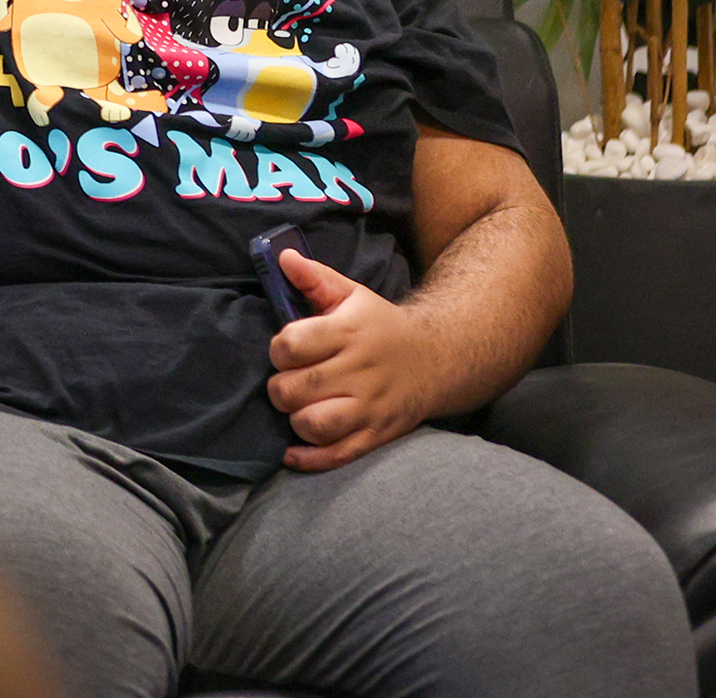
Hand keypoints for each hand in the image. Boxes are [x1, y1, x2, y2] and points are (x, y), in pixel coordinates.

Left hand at [265, 248, 443, 471]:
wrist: (436, 359)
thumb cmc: (380, 325)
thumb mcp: (352, 294)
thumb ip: (315, 278)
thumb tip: (283, 257)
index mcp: (348, 334)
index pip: (292, 346)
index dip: (279, 349)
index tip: (287, 350)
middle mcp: (359, 372)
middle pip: (295, 389)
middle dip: (280, 387)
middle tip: (288, 380)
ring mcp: (369, 408)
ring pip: (314, 425)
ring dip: (294, 419)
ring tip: (298, 407)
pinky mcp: (376, 435)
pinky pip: (336, 455)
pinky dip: (308, 458)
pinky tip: (292, 449)